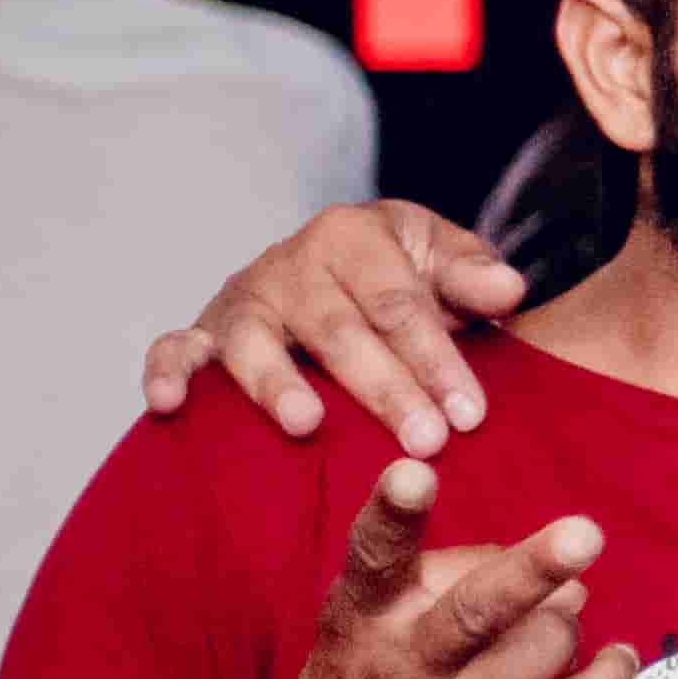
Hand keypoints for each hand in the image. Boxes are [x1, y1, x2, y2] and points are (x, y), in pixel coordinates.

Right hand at [150, 202, 526, 451]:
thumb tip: (510, 290)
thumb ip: (473, 277)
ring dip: (277, 385)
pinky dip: (167, 372)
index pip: (400, 304)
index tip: (470, 415)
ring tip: (307, 425)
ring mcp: (243, 299)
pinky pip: (175, 348)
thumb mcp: (443, 261)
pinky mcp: (203, 331)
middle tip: (424, 442)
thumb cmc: (402, 274)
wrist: (338, 264)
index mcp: (354, 235)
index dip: (437, 359)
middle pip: (339, 331)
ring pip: (255, 343)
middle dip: (385, 389)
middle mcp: (291, 263)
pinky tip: (169, 406)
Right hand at [269, 458, 637, 678]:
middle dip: (532, 570)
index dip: (393, 514)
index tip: (412, 472)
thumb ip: (442, 580)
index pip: (373, 558)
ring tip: (556, 630)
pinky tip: (616, 663)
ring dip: (567, 628)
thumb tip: (560, 570)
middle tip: (584, 534)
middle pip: (476, 612)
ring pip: (544, 648)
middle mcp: (400, 672)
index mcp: (363, 620)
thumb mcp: (368, 628)